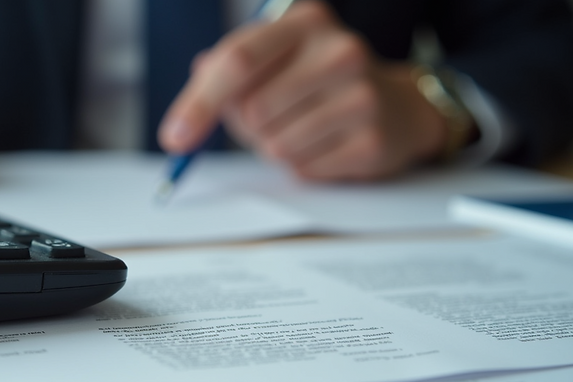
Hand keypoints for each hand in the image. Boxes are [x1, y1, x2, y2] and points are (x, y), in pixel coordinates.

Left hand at [159, 1, 447, 180]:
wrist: (397, 107)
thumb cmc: (318, 82)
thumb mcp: (274, 61)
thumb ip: (224, 76)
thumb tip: (186, 116)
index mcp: (305, 21)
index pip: (238, 61)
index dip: (199, 102)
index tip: (175, 137)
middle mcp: (339, 50)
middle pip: (252, 111)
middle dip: (246, 127)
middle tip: (272, 117)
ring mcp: (361, 95)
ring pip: (274, 146)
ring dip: (274, 148)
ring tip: (304, 128)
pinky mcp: (371, 140)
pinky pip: (302, 169)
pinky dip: (302, 165)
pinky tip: (326, 144)